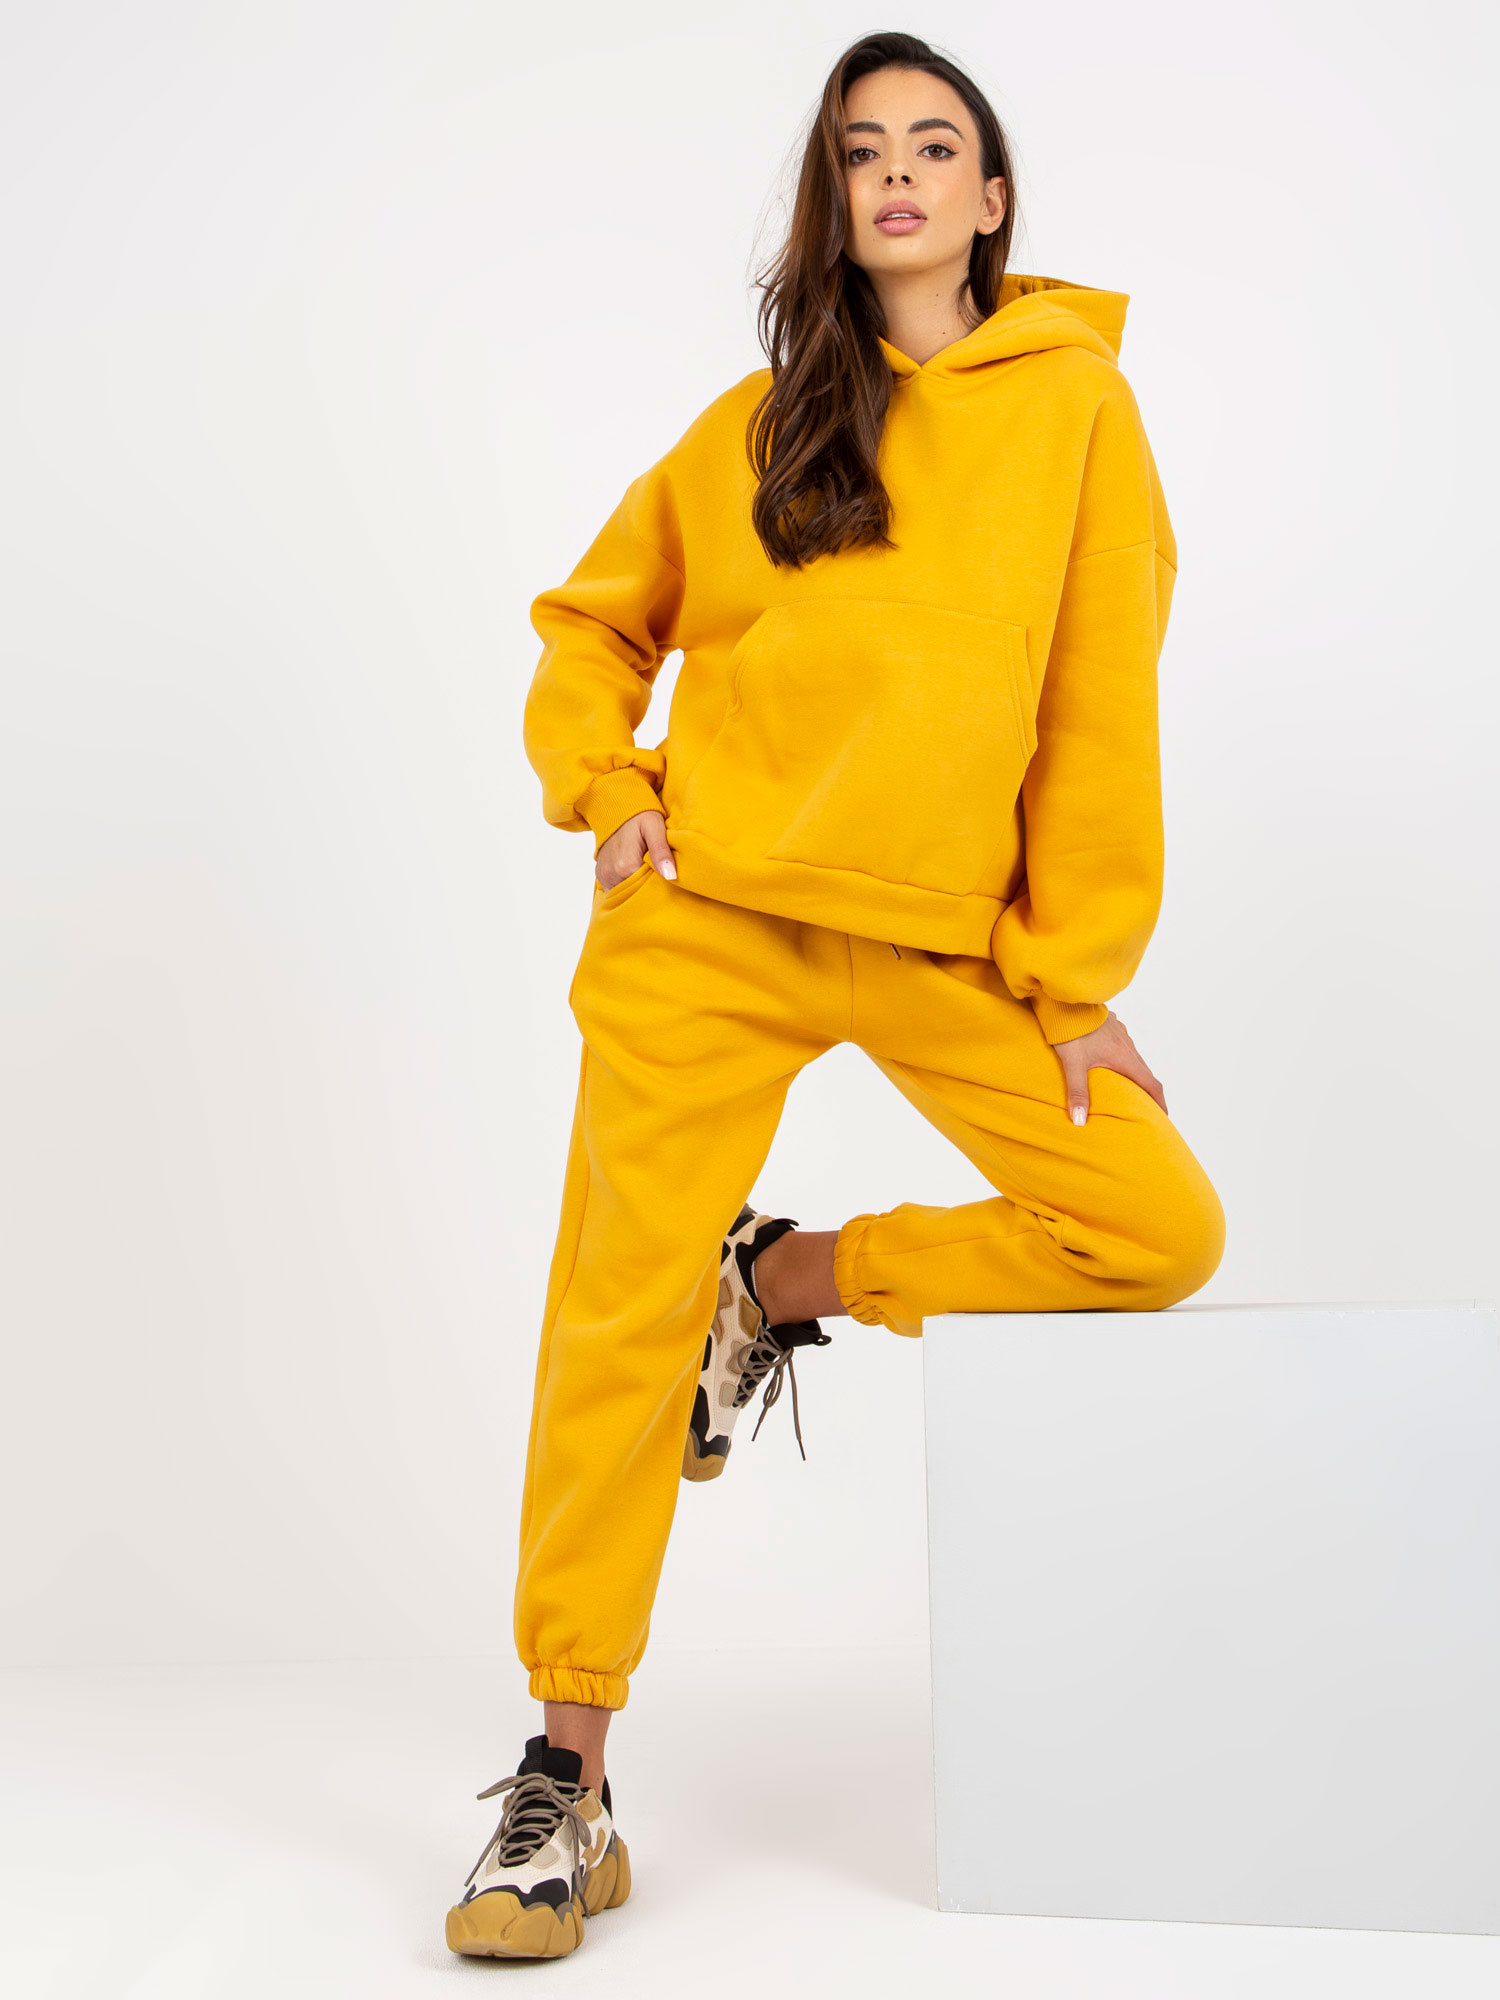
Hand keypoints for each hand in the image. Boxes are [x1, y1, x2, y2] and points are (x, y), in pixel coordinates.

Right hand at [595, 809, 676, 888]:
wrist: (616, 808)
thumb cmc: (639, 816)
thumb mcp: (655, 827)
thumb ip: (661, 851)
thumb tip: (671, 876)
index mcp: (626, 866)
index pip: (648, 891)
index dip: (660, 887)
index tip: (669, 878)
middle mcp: (612, 874)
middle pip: (635, 894)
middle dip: (648, 890)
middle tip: (660, 875)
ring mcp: (604, 877)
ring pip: (626, 894)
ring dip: (637, 888)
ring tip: (647, 873)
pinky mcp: (601, 876)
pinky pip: (617, 889)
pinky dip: (627, 885)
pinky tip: (635, 872)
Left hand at [1052, 1010, 1166, 1125]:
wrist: (1065, 999)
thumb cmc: (1070, 1031)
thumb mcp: (1073, 1064)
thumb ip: (1077, 1092)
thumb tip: (1079, 1121)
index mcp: (1124, 1056)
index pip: (1150, 1084)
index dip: (1159, 1102)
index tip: (1163, 1117)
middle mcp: (1127, 1044)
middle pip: (1144, 1072)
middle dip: (1148, 1091)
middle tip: (1147, 1108)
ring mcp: (1120, 1033)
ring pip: (1134, 1058)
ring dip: (1135, 1074)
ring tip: (1129, 1087)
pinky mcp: (1111, 1026)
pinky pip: (1124, 1046)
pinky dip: (1124, 1060)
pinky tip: (1111, 1062)